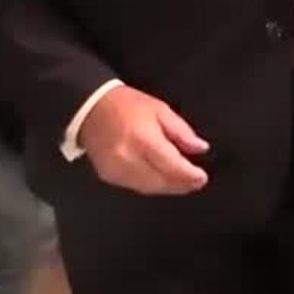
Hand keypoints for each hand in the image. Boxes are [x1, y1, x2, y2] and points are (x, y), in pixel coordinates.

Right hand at [76, 85, 209, 195]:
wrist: (90, 108)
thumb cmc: (129, 105)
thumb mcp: (160, 110)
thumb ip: (181, 131)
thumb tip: (201, 148)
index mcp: (143, 139)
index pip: (172, 166)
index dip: (189, 176)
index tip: (202, 178)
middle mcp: (129, 159)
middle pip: (161, 181)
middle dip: (181, 185)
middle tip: (196, 183)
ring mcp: (116, 170)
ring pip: (149, 188)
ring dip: (167, 188)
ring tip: (183, 184)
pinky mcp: (108, 176)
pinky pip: (135, 187)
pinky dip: (151, 186)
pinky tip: (162, 181)